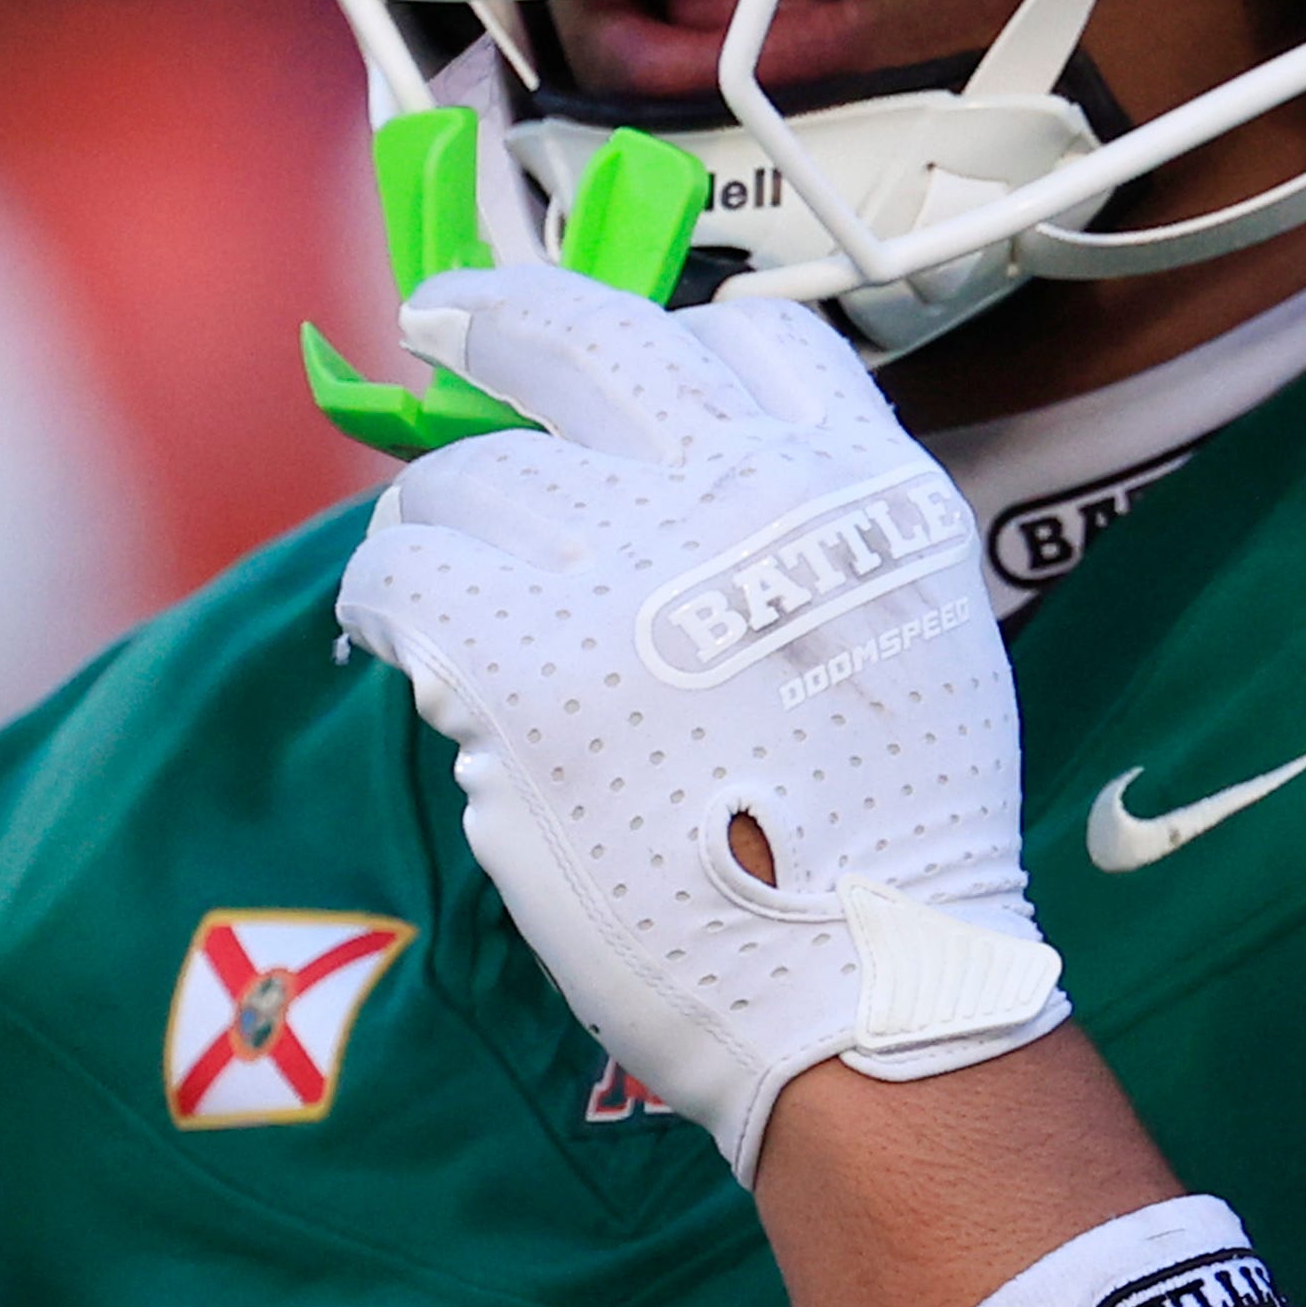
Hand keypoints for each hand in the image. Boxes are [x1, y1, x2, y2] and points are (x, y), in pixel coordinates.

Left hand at [332, 265, 1059, 1173]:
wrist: (871, 987)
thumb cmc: (890, 855)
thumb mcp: (918, 637)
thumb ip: (818, 544)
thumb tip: (680, 501)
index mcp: (859, 491)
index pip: (754, 339)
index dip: (668, 349)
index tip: (609, 377)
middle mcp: (748, 495)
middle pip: (589, 337)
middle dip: (499, 318)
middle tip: (445, 323)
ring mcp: (635, 566)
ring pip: (473, 470)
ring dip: (442, 521)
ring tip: (436, 581)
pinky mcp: (529, 659)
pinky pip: (406, 570)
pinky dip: (387, 599)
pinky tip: (395, 639)